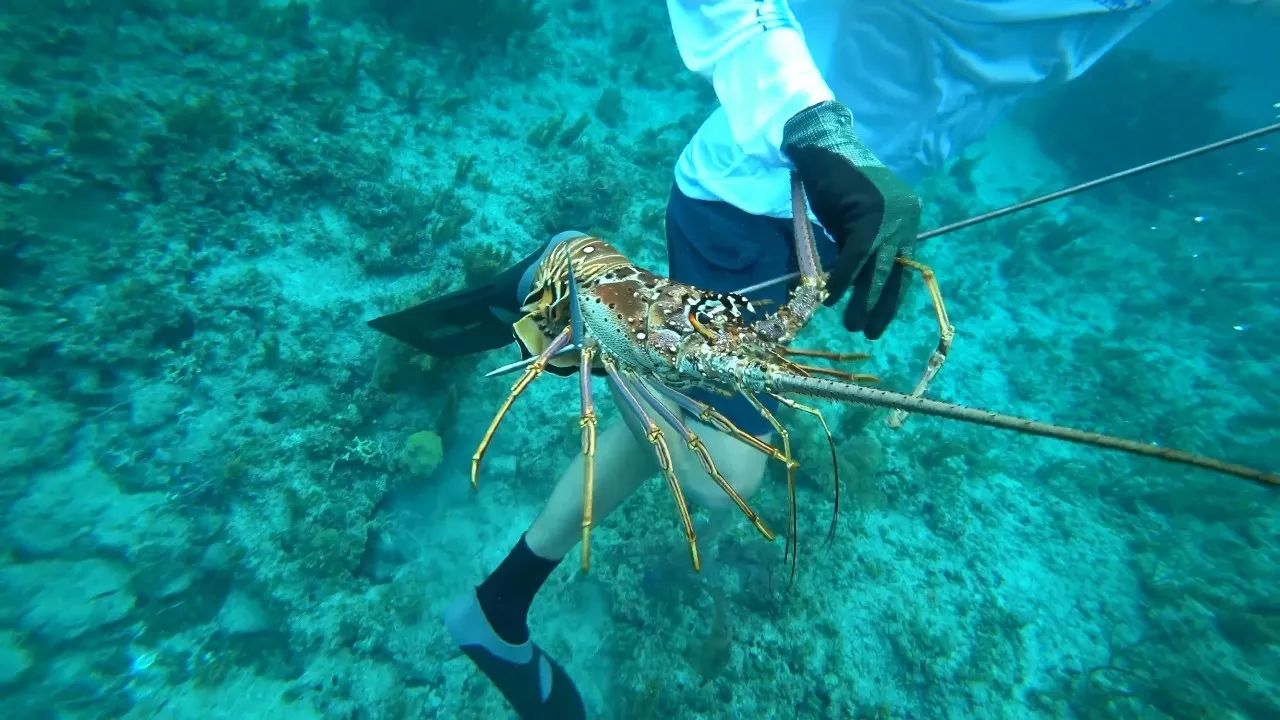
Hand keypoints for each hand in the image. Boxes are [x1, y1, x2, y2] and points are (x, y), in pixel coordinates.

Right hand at [781, 100, 920, 338]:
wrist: (819, 150)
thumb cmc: (833, 185)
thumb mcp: (852, 222)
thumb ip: (860, 248)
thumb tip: (855, 283)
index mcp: (907, 218)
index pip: (903, 266)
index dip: (891, 295)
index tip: (879, 319)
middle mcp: (905, 217)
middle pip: (896, 271)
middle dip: (882, 305)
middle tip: (869, 331)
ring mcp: (890, 216)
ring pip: (878, 269)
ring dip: (863, 300)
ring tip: (852, 324)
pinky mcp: (870, 217)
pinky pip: (856, 257)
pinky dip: (842, 279)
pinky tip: (832, 297)